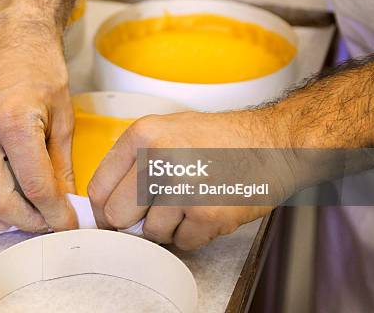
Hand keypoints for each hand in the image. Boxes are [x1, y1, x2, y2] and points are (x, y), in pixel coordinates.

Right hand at [0, 19, 77, 233]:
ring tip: (15, 220)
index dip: (54, 212)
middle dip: (25, 221)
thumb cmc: (40, 70)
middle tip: (44, 221)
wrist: (12, 40)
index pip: (34, 184)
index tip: (66, 222)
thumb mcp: (63, 116)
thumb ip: (61, 164)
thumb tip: (64, 202)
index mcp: (12, 120)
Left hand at [88, 110, 283, 249]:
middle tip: (157, 212)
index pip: (99, 187)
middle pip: (118, 215)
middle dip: (135, 221)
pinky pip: (182, 242)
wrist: (273, 144)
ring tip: (191, 203)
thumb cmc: (221, 139)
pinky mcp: (206, 212)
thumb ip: (134, 160)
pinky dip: (194, 234)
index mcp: (143, 135)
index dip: (103, 210)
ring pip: (151, 233)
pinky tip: (208, 209)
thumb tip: (106, 201)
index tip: (110, 219)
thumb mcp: (167, 130)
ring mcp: (182, 186)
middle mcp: (158, 158)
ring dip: (169, 227)